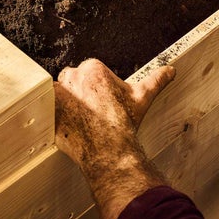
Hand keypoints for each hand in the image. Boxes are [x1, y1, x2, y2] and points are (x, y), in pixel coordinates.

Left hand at [53, 58, 175, 165]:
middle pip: (72, 80)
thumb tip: (171, 70)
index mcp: (93, 68)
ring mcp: (59, 95)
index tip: (101, 102)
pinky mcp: (49, 112)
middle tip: (91, 111)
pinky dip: (54, 116)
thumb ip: (156, 80)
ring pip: (59, 94)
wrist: (110, 149)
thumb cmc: (125, 122)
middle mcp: (73, 77)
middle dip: (78, 93)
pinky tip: (68, 126)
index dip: (96, 89)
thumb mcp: (143, 97)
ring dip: (66, 103)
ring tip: (80, 120)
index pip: (89, 72)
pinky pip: (47, 109)